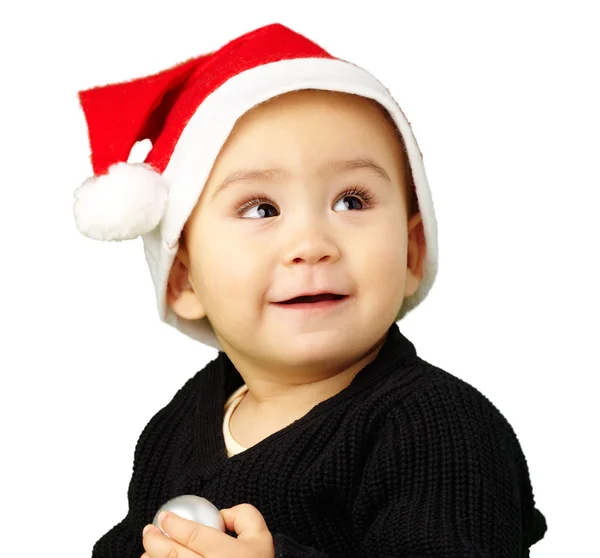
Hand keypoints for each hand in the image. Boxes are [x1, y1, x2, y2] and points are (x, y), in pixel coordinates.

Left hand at [141, 503, 274, 557]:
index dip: (175, 524)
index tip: (163, 517)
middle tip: (148, 531)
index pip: (195, 535)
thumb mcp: (261, 536)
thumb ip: (243, 515)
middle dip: (155, 540)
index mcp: (230, 555)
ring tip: (147, 550)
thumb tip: (220, 514)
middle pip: (174, 555)